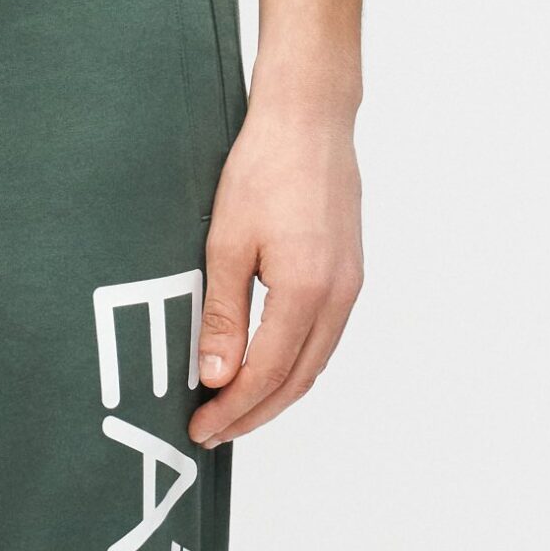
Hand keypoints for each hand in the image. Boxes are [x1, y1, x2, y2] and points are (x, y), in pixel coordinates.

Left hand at [191, 93, 363, 446]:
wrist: (309, 117)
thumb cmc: (264, 167)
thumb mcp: (226, 243)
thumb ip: (224, 316)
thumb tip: (218, 378)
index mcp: (306, 291)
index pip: (265, 375)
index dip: (232, 410)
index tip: (200, 428)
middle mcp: (338, 295)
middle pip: (296, 381)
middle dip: (253, 415)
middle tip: (212, 433)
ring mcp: (349, 285)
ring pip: (313, 364)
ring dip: (274, 396)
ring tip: (234, 412)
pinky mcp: (349, 273)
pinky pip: (323, 339)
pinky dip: (293, 366)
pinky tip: (265, 370)